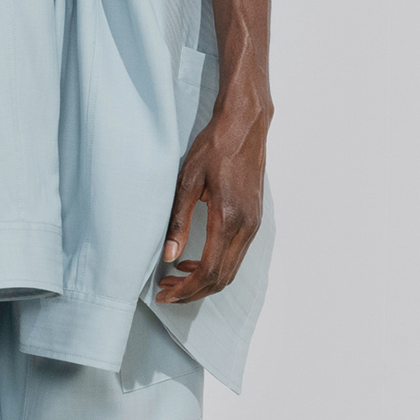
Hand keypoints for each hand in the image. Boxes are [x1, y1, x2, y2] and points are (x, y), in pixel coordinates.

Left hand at [156, 91, 268, 303]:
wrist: (245, 126)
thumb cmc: (215, 147)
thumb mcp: (188, 180)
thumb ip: (178, 221)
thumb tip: (168, 255)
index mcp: (228, 218)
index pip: (210, 271)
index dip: (186, 289)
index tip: (165, 293)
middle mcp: (247, 227)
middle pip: (222, 278)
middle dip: (193, 291)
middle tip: (166, 292)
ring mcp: (254, 224)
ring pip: (231, 270)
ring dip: (204, 281)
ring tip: (175, 278)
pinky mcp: (254, 220)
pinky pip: (236, 255)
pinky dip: (216, 266)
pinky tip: (193, 260)